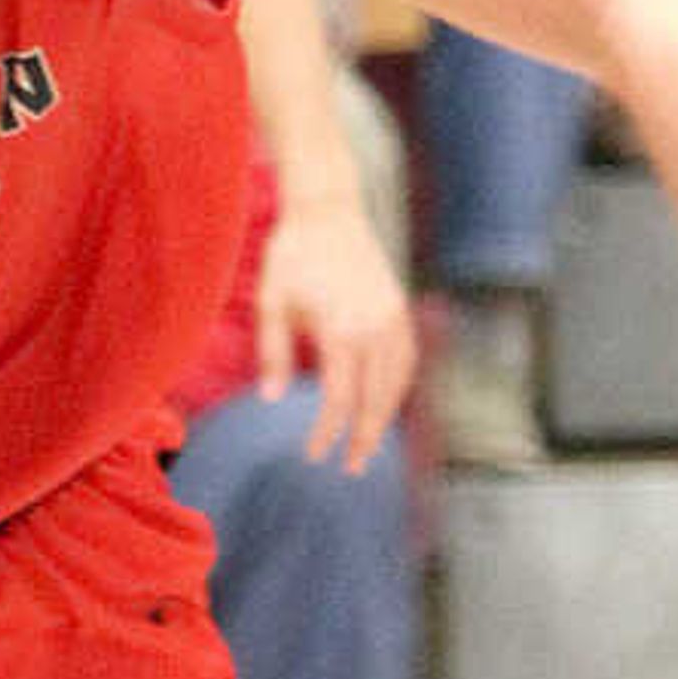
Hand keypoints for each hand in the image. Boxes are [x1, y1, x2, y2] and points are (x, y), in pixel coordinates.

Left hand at [254, 191, 414, 469]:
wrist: (328, 210)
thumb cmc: (291, 257)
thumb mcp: (270, 304)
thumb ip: (273, 354)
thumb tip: (273, 400)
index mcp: (341, 330)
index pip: (339, 398)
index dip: (328, 432)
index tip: (314, 456)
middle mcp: (374, 327)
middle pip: (375, 398)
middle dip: (364, 437)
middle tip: (351, 468)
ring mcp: (393, 316)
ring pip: (397, 382)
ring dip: (385, 416)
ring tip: (368, 443)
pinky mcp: (399, 307)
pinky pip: (407, 358)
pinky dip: (398, 386)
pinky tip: (384, 403)